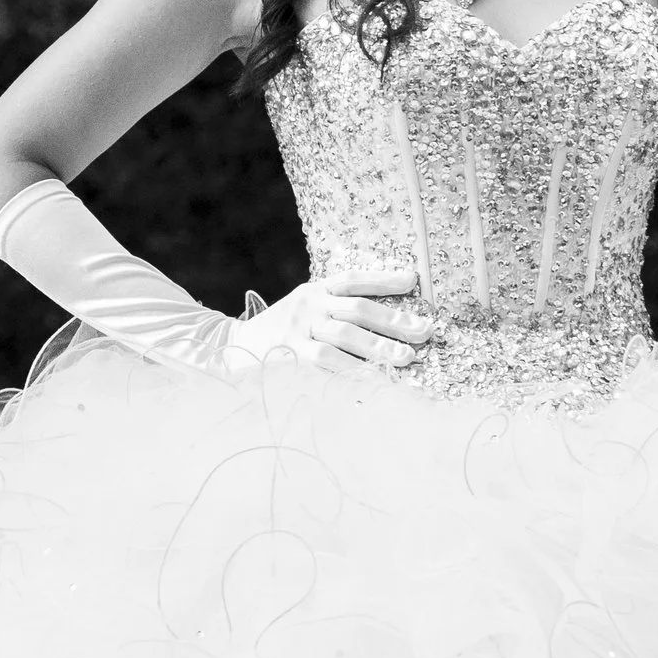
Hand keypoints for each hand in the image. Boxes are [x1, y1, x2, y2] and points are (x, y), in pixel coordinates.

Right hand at [228, 268, 438, 376]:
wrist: (232, 349)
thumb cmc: (280, 333)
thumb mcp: (305, 310)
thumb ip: (336, 310)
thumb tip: (387, 324)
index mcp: (315, 290)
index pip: (353, 280)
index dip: (383, 279)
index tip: (413, 281)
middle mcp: (309, 306)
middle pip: (358, 310)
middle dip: (395, 321)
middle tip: (426, 330)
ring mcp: (299, 330)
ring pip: (346, 337)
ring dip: (380, 348)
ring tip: (407, 357)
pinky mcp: (291, 356)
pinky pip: (327, 363)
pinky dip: (353, 370)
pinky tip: (374, 378)